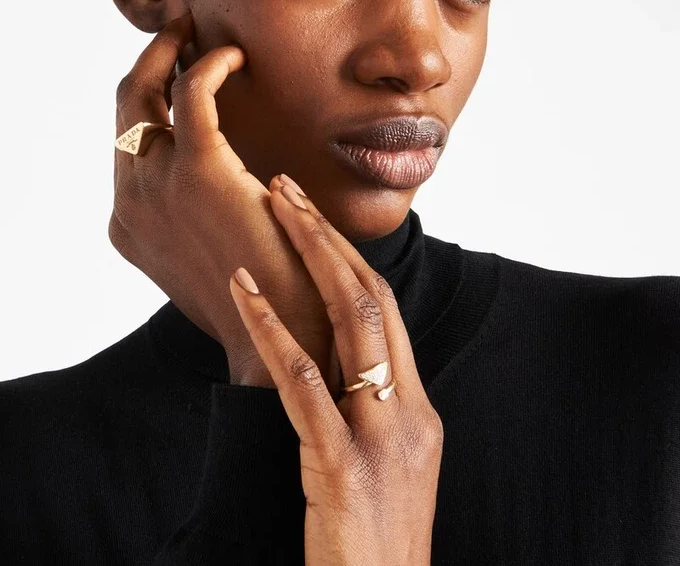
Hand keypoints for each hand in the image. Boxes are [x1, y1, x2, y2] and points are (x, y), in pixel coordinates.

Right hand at [110, 12, 340, 391]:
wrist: (283, 341)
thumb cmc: (261, 298)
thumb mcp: (212, 257)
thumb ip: (200, 220)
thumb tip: (231, 189)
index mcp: (129, 224)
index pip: (124, 144)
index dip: (145, 101)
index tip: (175, 73)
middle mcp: (129, 200)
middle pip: (123, 109)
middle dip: (146, 63)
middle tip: (179, 35)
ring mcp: (157, 185)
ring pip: (144, 91)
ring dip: (167, 51)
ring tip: (197, 32)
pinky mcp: (200, 171)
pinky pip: (191, 92)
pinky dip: (207, 64)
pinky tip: (235, 57)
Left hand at [228, 180, 443, 565]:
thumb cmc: (376, 546)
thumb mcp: (390, 471)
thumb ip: (373, 414)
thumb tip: (337, 366)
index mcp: (418, 412)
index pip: (390, 312)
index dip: (351, 256)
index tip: (316, 217)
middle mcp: (408, 414)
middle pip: (373, 299)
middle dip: (329, 237)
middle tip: (290, 188)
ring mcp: (380, 438)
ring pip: (352, 322)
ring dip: (307, 257)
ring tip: (272, 210)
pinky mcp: (342, 467)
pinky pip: (304, 383)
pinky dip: (273, 329)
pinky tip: (245, 292)